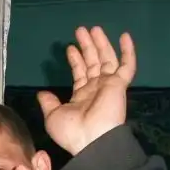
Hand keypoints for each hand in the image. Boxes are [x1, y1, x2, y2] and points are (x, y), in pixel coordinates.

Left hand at [37, 26, 135, 155]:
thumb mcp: (52, 116)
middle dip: (87, 46)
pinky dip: (128, 51)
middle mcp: (96, 88)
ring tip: (93, 29)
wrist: (90, 140)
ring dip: (101, 43)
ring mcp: (108, 85)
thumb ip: (48, 102)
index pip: (80, 73)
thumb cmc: (71, 131)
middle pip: (93, 62)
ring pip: (107, 59)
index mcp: (81, 96)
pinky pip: (127, 65)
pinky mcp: (119, 85)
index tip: (70, 48)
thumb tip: (41, 93)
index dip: (76, 60)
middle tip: (81, 30)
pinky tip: (125, 36)